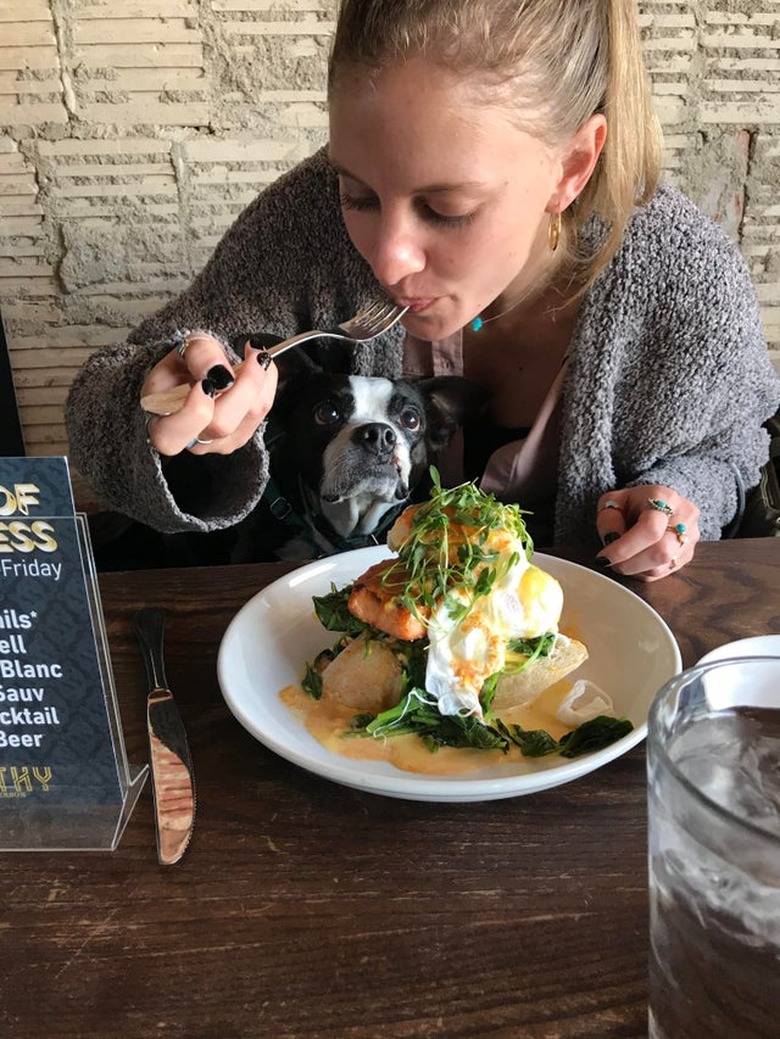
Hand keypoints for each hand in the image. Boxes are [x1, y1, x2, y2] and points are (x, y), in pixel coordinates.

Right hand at [142, 333, 277, 455]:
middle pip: (222, 424)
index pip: (171, 437)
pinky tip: (256, 369)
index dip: (192, 411)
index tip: (204, 383)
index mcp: (162, 425)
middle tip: (250, 352)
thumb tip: (219, 370)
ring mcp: (219, 443)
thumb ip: (198, 355)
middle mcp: (191, 441)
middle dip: (242, 383)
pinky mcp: (241, 436)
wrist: (196, 372)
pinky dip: (266, 384)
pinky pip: (263, 411)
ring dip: (259, 378)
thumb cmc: (183, 366)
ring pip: (249, 416)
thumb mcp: (183, 349)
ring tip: (253, 354)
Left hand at [594, 484, 699, 581]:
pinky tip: (636, 560)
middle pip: (661, 552)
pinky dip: (644, 571)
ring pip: (662, 567)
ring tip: (623, 557)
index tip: (604, 558)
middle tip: (610, 562)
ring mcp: (691, 537)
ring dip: (635, 569)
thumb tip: (613, 540)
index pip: (650, 529)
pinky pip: (663, 573)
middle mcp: (684, 516)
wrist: (657, 502)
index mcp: (665, 497)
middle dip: (629, 564)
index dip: (625, 548)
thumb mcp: (612, 501)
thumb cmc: (633, 503)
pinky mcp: (688, 554)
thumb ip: (608, 519)